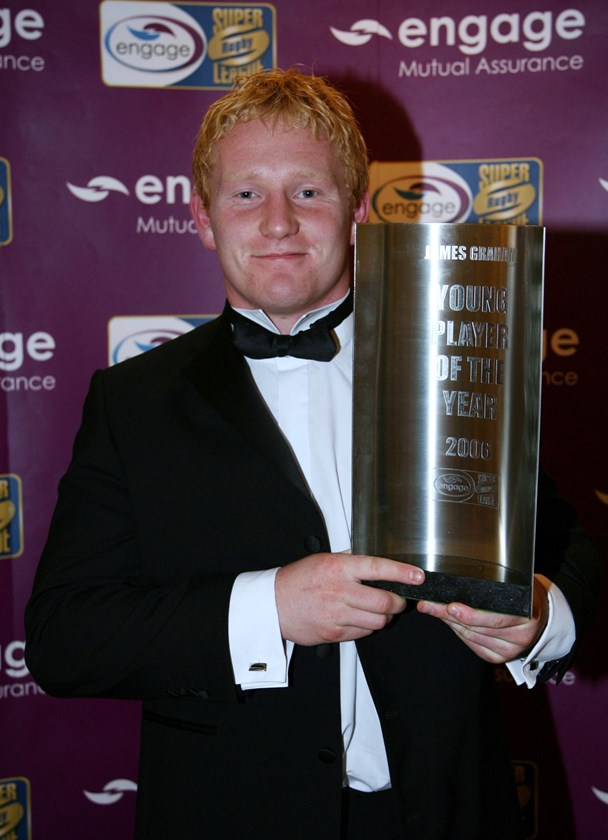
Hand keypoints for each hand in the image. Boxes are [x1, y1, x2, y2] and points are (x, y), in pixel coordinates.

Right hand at [275, 553, 424, 645]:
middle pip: (384, 601)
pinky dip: (368, 627)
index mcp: (339, 568)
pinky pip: (363, 633)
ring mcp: (336, 615)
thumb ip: (350, 558)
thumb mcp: (324, 559)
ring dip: (384, 617)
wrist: (273, 604)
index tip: (418, 576)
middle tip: (399, 599)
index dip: (402, 573)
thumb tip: (375, 554)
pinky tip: (362, 619)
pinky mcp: (333, 634)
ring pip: (377, 621)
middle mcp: (340, 591)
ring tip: (380, 611)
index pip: (378, 568)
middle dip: (398, 602)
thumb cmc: (298, 580)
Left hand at [416, 575, 549, 663]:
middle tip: (428, 604)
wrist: (541, 614)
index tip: (450, 606)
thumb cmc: (525, 594)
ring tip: (432, 608)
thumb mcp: (515, 585)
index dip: (470, 614)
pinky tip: (448, 621)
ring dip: (449, 622)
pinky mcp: (500, 657)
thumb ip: (494, 587)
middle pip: (477, 628)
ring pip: (471, 636)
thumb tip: (457, 580)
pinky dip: (458, 632)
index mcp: (526, 616)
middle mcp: (521, 636)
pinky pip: (473, 645)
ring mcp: (511, 650)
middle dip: (449, 614)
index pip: (494, 618)